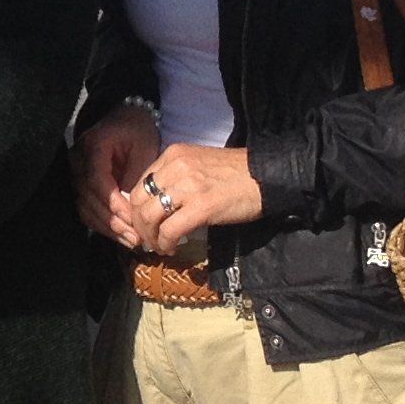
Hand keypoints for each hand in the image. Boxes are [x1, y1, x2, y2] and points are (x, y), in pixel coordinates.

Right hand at [77, 111, 165, 246]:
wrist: (123, 118)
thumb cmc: (137, 129)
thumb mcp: (144, 146)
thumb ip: (138, 174)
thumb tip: (135, 207)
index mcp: (93, 146)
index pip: (97, 180)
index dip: (113, 202)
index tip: (132, 218)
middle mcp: (77, 161)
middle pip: (88, 198)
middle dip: (113, 221)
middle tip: (137, 237)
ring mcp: (75, 175)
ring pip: (85, 209)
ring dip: (108, 228)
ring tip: (132, 241)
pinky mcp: (80, 187)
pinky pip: (87, 211)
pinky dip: (104, 226)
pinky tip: (122, 236)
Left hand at [136, 144, 264, 251]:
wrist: (267, 176)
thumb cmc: (235, 174)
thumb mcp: (198, 166)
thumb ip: (175, 179)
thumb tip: (155, 205)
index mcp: (173, 155)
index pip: (140, 185)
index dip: (137, 210)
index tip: (145, 225)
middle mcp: (176, 167)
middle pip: (139, 202)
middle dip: (140, 226)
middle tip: (150, 240)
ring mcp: (188, 186)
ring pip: (150, 217)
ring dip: (151, 238)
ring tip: (161, 246)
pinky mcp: (202, 207)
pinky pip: (170, 230)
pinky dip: (166, 243)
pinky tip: (172, 248)